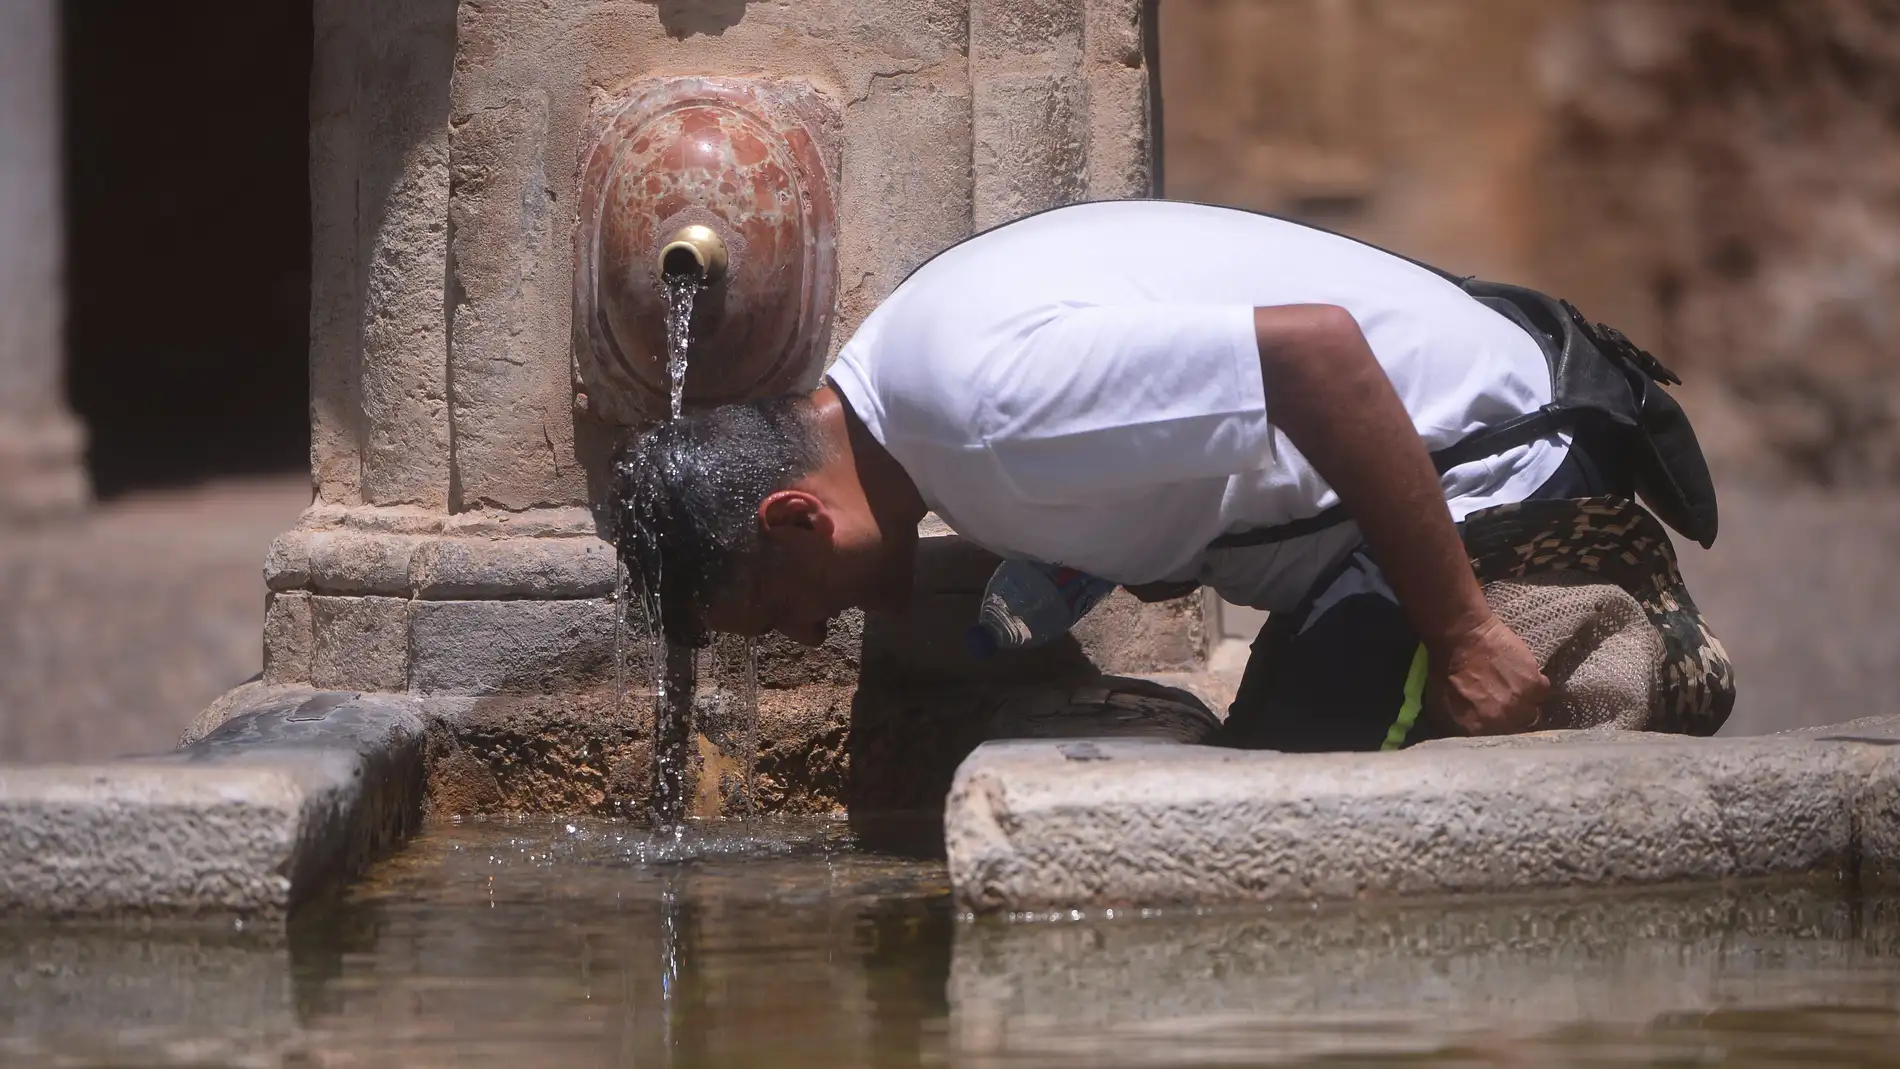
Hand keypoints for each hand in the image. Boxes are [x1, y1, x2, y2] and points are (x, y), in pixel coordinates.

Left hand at [1425, 614, 1549, 735]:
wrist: (1462, 636)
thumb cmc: (1447, 669)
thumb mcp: (1440, 706)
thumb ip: (1458, 727)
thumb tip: (1467, 739)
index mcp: (1478, 729)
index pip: (1495, 745)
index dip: (1499, 736)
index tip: (1500, 728)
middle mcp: (1502, 721)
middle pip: (1518, 732)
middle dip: (1514, 723)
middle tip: (1510, 711)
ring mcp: (1520, 703)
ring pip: (1534, 714)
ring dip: (1527, 706)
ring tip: (1519, 696)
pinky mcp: (1534, 683)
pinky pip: (1544, 692)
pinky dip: (1537, 687)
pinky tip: (1527, 680)